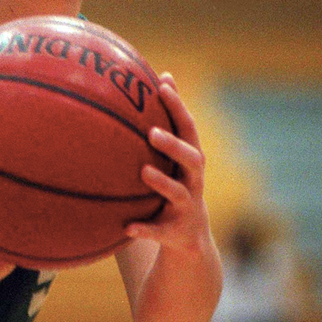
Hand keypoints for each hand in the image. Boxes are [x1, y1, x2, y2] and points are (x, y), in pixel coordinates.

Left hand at [125, 73, 211, 255]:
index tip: (162, 85)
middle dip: (174, 145)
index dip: (177, 106)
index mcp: (190, 160)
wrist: (188, 238)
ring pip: (178, 194)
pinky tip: (128, 228)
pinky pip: (160, 231)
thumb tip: (148, 83)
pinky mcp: (175, 233)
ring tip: (143, 172)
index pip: (188, 128)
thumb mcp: (171, 160)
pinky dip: (145, 229)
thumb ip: (162, 127)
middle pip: (192, 159)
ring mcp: (187, 207)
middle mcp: (193, 182)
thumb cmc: (174, 186)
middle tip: (152, 132)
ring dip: (162, 182)